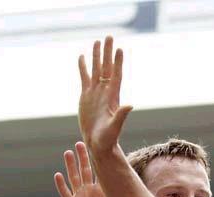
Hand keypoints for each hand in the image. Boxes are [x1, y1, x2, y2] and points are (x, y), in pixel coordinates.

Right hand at [54, 142, 119, 196]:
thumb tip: (138, 192)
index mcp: (101, 190)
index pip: (99, 172)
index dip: (98, 160)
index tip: (98, 146)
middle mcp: (90, 191)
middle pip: (85, 170)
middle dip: (83, 157)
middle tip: (80, 142)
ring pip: (73, 177)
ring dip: (70, 165)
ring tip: (68, 152)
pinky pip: (65, 193)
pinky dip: (61, 185)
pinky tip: (57, 175)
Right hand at [78, 36, 132, 155]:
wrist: (98, 144)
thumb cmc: (108, 139)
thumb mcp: (115, 127)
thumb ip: (122, 116)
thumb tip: (131, 105)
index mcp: (112, 97)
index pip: (116, 75)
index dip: (117, 62)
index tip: (119, 48)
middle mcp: (105, 92)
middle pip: (107, 67)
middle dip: (107, 52)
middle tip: (109, 36)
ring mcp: (95, 93)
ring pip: (96, 70)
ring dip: (97, 56)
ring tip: (97, 41)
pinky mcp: (86, 97)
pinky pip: (84, 78)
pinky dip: (83, 67)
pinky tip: (82, 57)